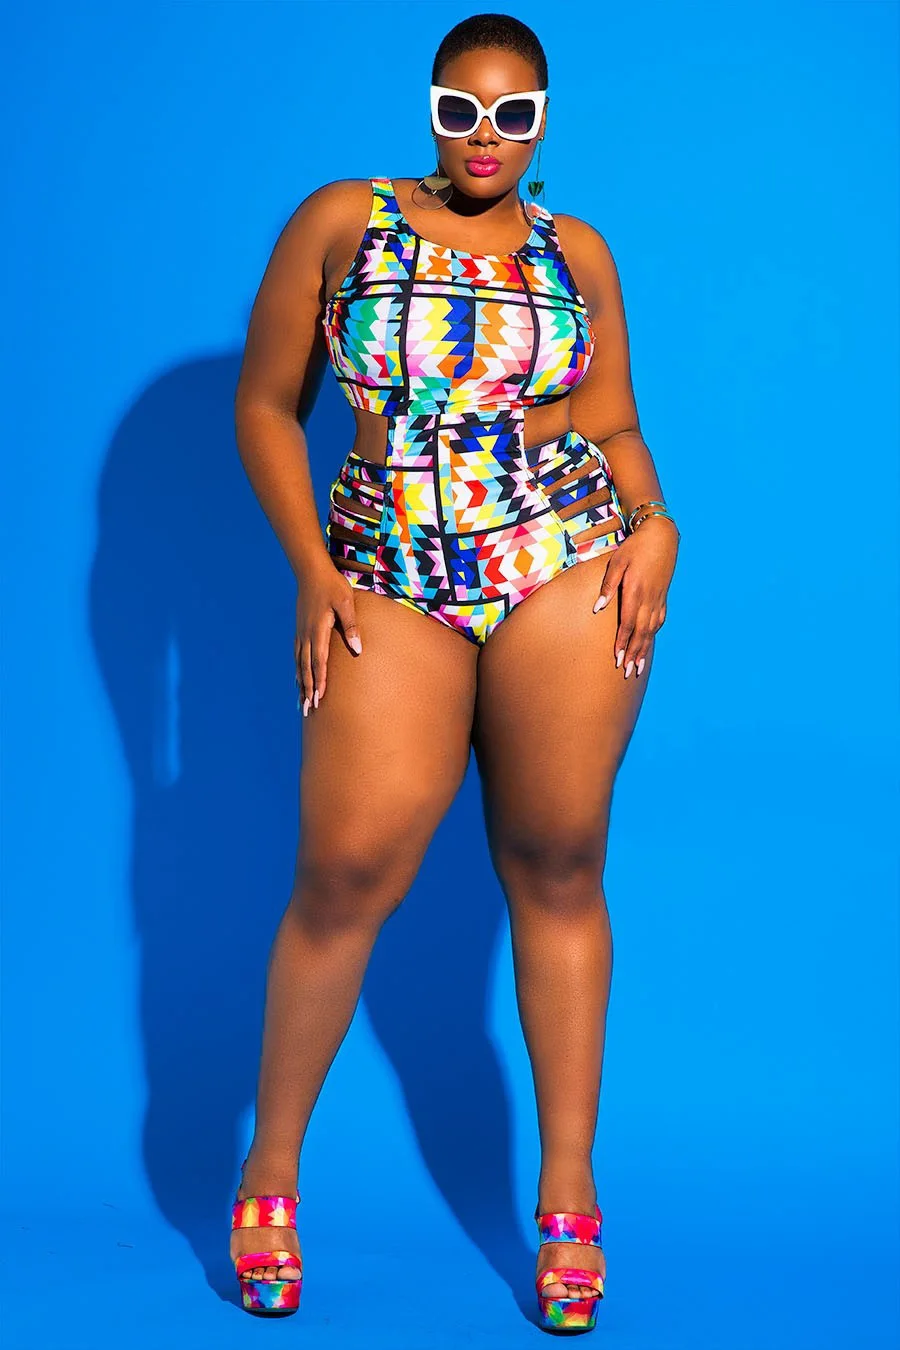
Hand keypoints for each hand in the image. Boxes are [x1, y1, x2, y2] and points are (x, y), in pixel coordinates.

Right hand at [294, 558, 362, 715]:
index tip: (319, 699)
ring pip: (300, 664)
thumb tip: (357, 649)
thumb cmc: (333, 586)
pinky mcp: (300, 630)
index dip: (319, 681)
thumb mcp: (346, 603)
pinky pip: (297, 656)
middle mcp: (306, 635)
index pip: (319, 662)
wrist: (311, 571)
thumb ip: (351, 626)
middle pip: (306, 668)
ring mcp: (301, 633)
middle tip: (308, 710)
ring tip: (301, 702)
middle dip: (308, 690)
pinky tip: (299, 679)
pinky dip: (298, 671)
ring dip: (301, 684)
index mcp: (318, 630)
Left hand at [592, 516, 678, 677]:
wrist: (662, 535)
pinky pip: (659, 619)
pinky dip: (653, 634)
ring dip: (644, 649)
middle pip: (641, 632)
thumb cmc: (635, 547)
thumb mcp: (616, 562)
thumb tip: (598, 608)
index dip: (623, 642)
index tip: (618, 658)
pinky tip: (648, 643)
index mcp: (635, 591)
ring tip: (638, 666)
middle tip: (627, 672)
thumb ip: (608, 586)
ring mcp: (658, 598)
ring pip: (651, 629)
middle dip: (634, 653)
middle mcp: (649, 598)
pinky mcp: (663, 595)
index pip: (628, 623)